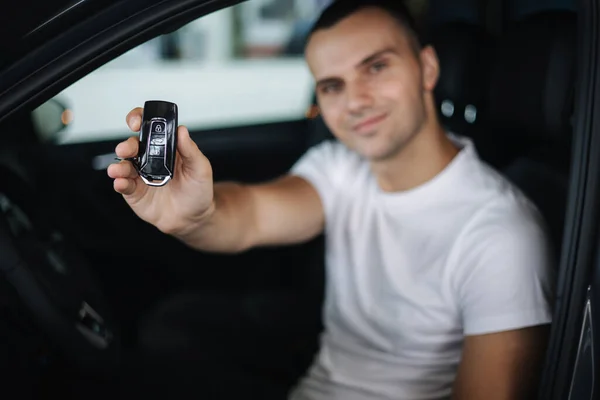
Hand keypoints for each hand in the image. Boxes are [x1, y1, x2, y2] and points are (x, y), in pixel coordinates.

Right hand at [107, 107, 214, 234]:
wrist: (193, 218)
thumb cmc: (198, 191)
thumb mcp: (200, 168)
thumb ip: (190, 150)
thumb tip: (182, 131)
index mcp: (165, 147)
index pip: (148, 127)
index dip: (139, 120)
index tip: (137, 122)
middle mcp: (150, 159)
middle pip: (132, 145)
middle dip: (126, 145)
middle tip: (127, 150)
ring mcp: (140, 175)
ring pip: (123, 165)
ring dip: (118, 165)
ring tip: (118, 170)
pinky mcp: (135, 192)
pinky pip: (123, 185)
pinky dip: (120, 183)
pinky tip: (121, 183)